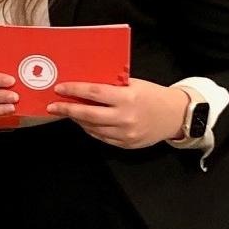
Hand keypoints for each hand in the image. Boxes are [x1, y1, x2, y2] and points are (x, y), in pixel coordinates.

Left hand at [48, 79, 188, 148]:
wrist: (176, 116)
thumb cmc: (153, 95)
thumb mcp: (134, 84)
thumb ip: (111, 85)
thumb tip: (84, 84)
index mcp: (127, 98)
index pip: (94, 93)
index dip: (74, 90)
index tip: (59, 89)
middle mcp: (125, 117)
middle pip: (88, 114)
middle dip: (67, 109)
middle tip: (53, 106)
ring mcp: (125, 133)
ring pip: (92, 128)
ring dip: (77, 120)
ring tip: (68, 112)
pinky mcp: (126, 144)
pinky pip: (101, 137)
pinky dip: (90, 129)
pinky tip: (84, 122)